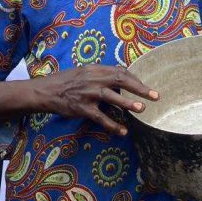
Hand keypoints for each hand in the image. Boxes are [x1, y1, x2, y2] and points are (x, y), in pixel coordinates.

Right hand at [44, 65, 158, 135]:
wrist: (46, 91)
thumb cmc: (66, 81)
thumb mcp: (84, 72)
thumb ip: (101, 75)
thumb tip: (121, 78)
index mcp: (95, 69)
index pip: (120, 71)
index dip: (135, 79)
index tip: (146, 87)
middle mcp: (92, 79)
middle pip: (120, 80)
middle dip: (139, 88)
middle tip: (155, 95)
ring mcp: (87, 94)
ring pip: (111, 97)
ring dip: (127, 103)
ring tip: (142, 109)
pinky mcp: (82, 108)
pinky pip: (100, 117)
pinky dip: (112, 125)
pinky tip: (123, 131)